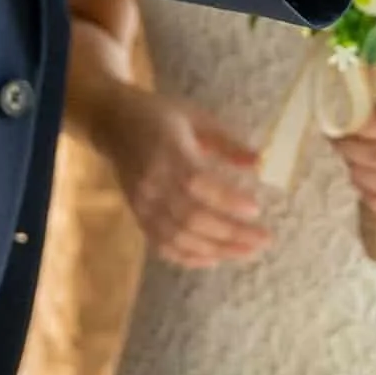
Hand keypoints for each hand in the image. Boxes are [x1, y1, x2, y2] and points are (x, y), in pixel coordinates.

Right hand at [103, 89, 269, 269]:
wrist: (111, 122)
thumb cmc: (158, 115)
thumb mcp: (195, 117)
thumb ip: (226, 142)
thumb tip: (260, 162)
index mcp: (167, 151)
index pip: (197, 183)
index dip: (226, 199)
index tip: (256, 209)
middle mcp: (152, 182)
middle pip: (191, 217)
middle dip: (230, 233)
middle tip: (264, 239)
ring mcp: (142, 203)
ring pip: (178, 236)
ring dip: (216, 249)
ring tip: (247, 252)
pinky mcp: (138, 215)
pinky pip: (162, 244)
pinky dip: (188, 256)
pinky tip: (213, 259)